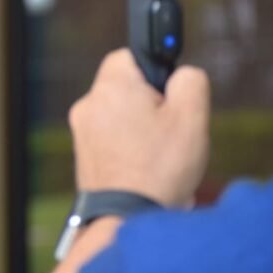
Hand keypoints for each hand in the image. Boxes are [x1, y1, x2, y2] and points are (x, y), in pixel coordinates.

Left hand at [69, 49, 210, 206]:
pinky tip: (144, 168)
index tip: (168, 95)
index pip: (128, 55)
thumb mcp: (192, 116)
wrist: (127, 217)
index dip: (153, 71)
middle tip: (168, 129)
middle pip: (124, 88)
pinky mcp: (82, 154)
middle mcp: (89, 104)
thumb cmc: (160, 168)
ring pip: (117, 115)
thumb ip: (189, 80)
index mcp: (112, 86)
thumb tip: (180, 72)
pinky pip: (109, 139)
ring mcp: (81, 130)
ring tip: (158, 154)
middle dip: (148, 103)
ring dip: (138, 128)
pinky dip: (126, 148)